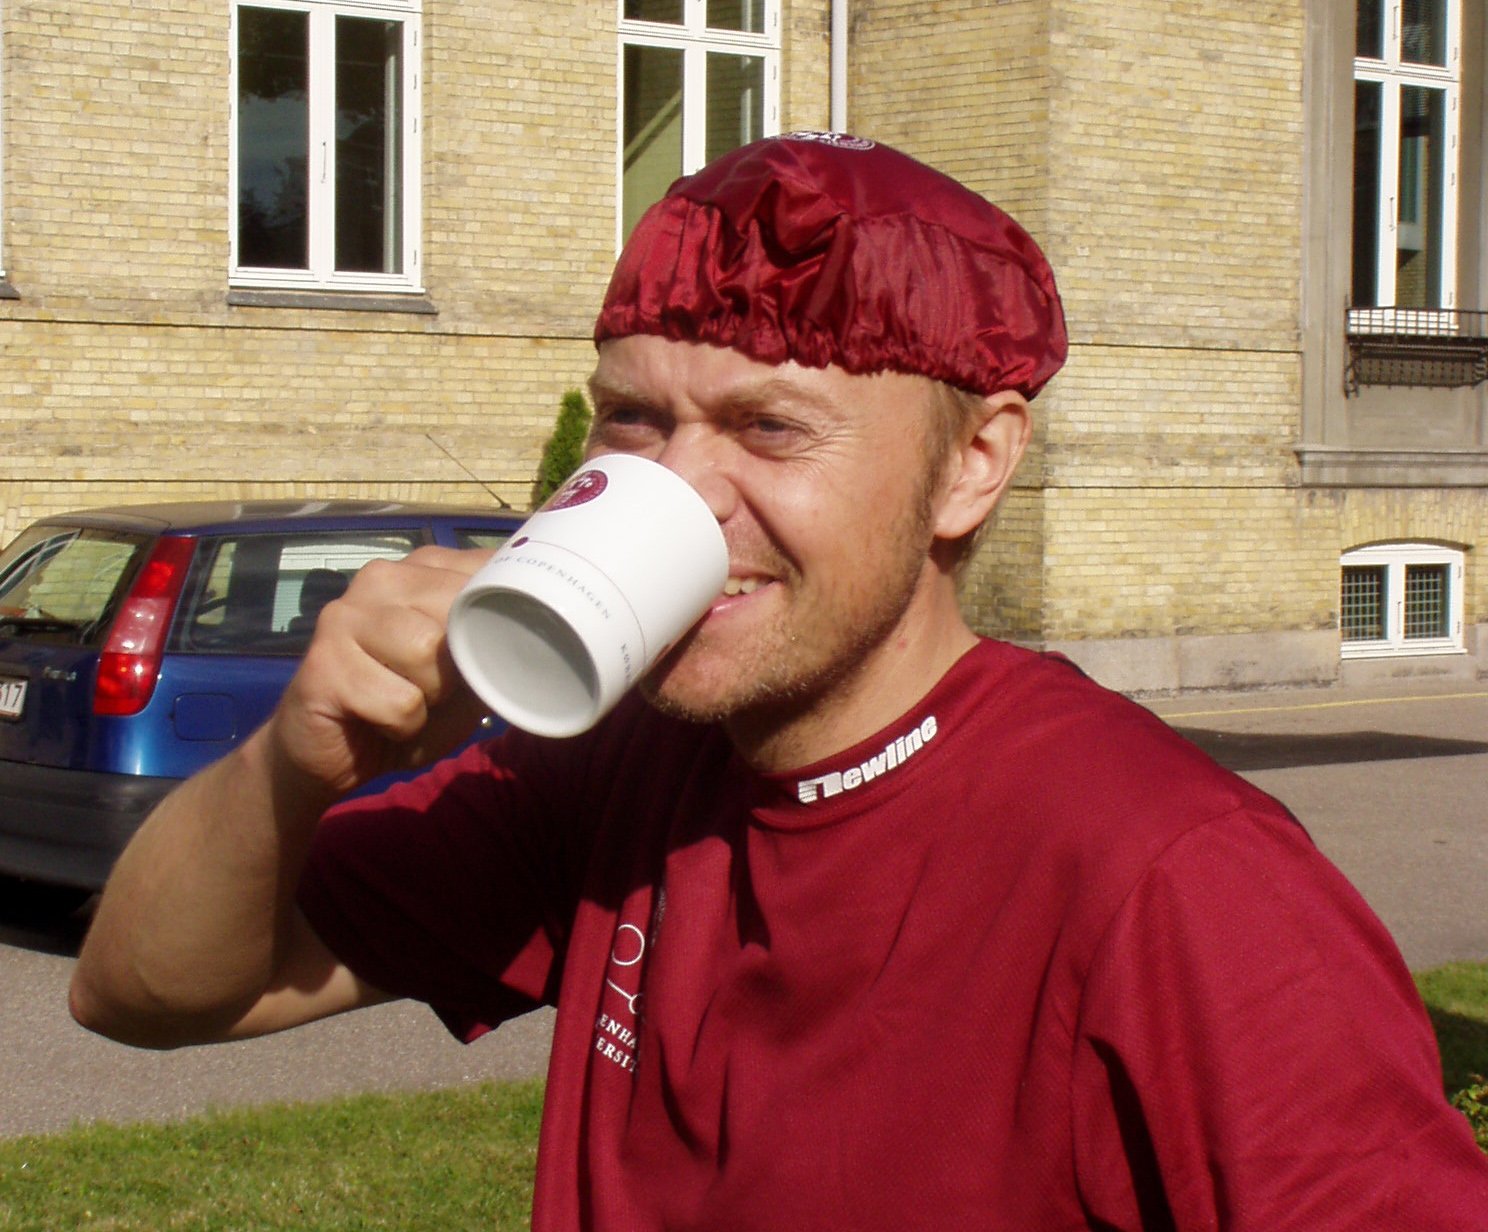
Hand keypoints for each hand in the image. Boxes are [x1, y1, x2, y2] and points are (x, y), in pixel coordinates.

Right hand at [264, 545, 495, 797]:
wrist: (326, 756)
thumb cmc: (404, 711)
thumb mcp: (463, 679)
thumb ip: (492, 646)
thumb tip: (548, 630)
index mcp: (419, 571)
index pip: (485, 570)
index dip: (509, 613)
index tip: (508, 643)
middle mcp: (380, 579)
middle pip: (457, 611)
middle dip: (461, 667)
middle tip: (437, 691)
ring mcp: (344, 616)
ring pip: (428, 653)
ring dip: (431, 698)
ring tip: (408, 704)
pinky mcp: (322, 662)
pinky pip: (401, 702)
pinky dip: (403, 726)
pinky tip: (379, 722)